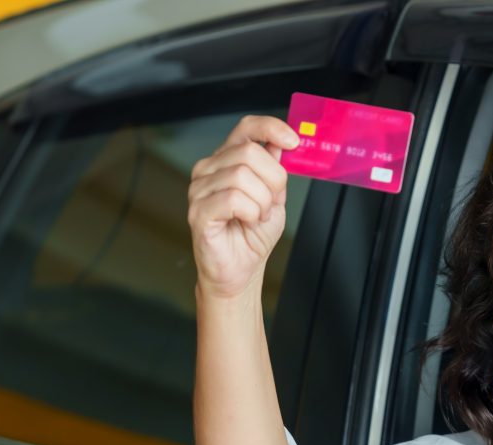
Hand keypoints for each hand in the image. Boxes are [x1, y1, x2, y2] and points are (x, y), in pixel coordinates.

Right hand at [187, 115, 299, 298]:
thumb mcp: (274, 197)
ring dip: (262, 202)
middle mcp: (209, 169)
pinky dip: (251, 212)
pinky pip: (233, 199)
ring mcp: (199, 189)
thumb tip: (282, 143)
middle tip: (271, 203)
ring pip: (242, 176)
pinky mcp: (198, 210)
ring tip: (257, 217)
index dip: (271, 128)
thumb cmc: (252, 234)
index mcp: (228, 160)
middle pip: (249, 153)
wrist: (241, 269)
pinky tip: (247, 222)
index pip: (246, 128)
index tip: (293, 142)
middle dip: (273, 180)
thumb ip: (275, 170)